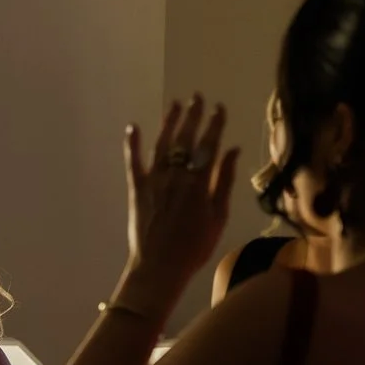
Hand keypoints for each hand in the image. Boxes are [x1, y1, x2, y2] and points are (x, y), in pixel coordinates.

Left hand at [120, 95, 241, 312]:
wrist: (159, 267)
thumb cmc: (195, 246)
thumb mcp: (218, 216)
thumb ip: (224, 181)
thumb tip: (232, 150)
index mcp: (199, 182)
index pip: (209, 145)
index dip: (215, 124)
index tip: (219, 108)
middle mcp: (175, 176)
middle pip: (185, 139)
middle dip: (193, 116)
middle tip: (197, 97)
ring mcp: (154, 181)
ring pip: (162, 144)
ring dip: (169, 123)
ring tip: (176, 105)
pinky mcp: (136, 189)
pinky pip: (133, 162)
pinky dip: (132, 143)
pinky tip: (132, 127)